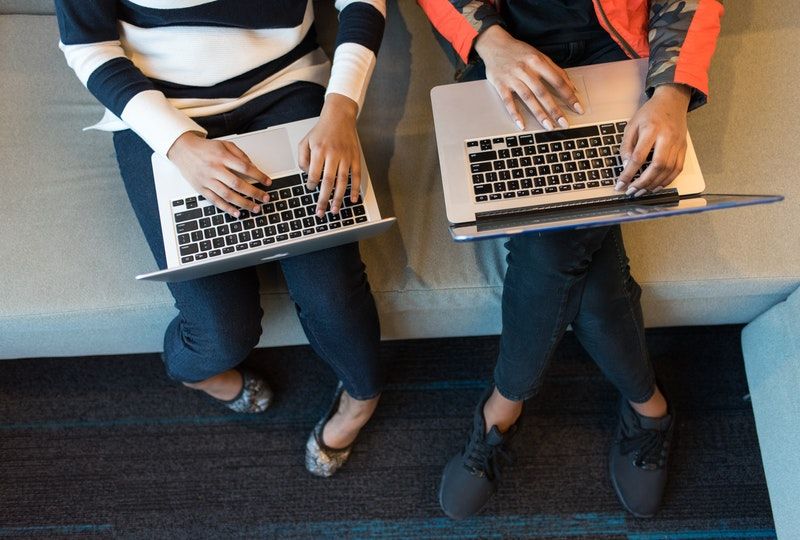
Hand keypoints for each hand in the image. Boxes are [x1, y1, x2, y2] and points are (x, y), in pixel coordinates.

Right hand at [167, 132, 270, 216]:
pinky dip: (227, 208)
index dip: (259, 176)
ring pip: (227, 195)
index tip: (268, 182)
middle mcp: (214, 169)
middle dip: (254, 193)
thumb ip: (240, 155)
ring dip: (243, 203)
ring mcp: (207, 180)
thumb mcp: (224, 144)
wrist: (182, 149)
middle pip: (238, 184)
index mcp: (222, 156)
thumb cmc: (206, 148)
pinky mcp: (201, 189)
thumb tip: (253, 167)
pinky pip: (215, 201)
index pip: (245, 168)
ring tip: (255, 208)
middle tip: (265, 198)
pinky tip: (237, 213)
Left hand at [298, 93, 360, 216]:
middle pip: (328, 181)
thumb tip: (307, 175)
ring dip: (338, 198)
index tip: (310, 188)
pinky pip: (356, 176)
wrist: (340, 116)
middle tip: (320, 212)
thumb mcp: (305, 141)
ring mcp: (346, 157)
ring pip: (342, 182)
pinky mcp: (355, 157)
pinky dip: (355, 189)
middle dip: (323, 199)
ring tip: (334, 210)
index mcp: (319, 150)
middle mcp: (333, 154)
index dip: (311, 184)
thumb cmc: (322, 130)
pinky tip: (352, 199)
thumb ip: (302, 159)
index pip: (314, 173)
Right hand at [474, 25, 583, 129]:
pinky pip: (508, 101)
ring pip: (528, 98)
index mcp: (537, 61)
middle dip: (554, 109)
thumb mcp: (539, 55)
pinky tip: (521, 124)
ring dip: (539, 113)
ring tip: (548, 126)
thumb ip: (555, 70)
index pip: (557, 80)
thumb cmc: (519, 52)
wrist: (494, 44)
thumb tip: (571, 86)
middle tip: (564, 123)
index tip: (577, 107)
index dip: (569, 95)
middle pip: (542, 92)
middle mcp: (525, 70)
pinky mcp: (500, 85)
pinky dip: (514, 113)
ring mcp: (512, 78)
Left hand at [615, 84, 691, 196]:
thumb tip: (626, 165)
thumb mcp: (632, 125)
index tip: (620, 184)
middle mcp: (667, 137)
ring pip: (668, 170)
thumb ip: (627, 146)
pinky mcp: (684, 148)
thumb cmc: (650, 113)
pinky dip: (667, 180)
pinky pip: (678, 169)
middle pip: (657, 166)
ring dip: (654, 184)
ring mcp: (678, 143)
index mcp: (652, 130)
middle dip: (643, 183)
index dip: (629, 173)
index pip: (639, 157)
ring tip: (641, 191)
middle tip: (631, 192)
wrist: (672, 101)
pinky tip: (656, 186)